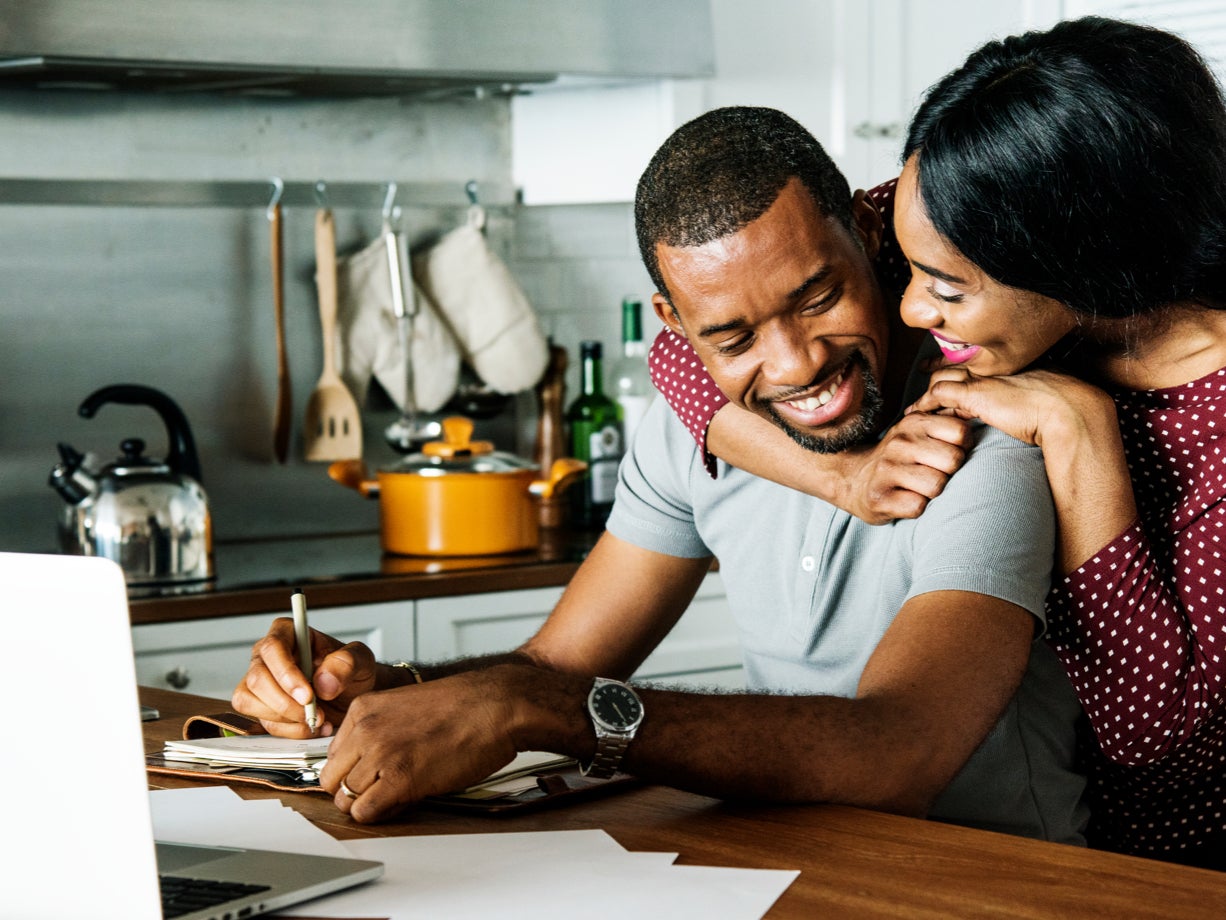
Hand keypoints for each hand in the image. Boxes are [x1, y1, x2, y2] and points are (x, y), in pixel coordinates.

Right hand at [231, 617, 379, 737]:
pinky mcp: (260, 706)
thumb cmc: (351, 671)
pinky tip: (311, 727)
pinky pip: (262, 722)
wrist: (351, 695)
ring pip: (251, 702)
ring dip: (286, 718)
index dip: (286, 673)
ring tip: (318, 719)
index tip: (307, 695)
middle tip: (316, 714)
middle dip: (286, 703)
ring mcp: (260, 682)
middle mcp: (268, 656)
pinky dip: (289, 730)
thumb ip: (347, 663)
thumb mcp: (361, 660)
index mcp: (288, 633)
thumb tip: (323, 682)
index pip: (273, 647)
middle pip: (257, 679)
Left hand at [320, 665, 528, 822]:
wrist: (496, 706)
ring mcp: (380, 754)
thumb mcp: (405, 708)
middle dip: (353, 791)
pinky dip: (380, 815)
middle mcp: (365, 730)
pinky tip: (404, 802)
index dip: (354, 770)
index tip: (375, 774)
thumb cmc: (462, 708)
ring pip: (345, 799)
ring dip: (369, 804)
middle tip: (382, 791)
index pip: (333, 755)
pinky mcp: (400, 779)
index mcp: (363, 709)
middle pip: (331, 779)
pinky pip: (366, 812)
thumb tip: (363, 766)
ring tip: (399, 794)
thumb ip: (378, 731)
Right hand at [837, 410, 973, 522]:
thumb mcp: (917, 433)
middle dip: (949, 472)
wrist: (854, 480)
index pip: (960, 432)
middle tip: (933, 474)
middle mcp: (899, 443)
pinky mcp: (879, 497)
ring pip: (937, 486)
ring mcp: (887, 470)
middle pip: (953, 460)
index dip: (962, 447)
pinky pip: (918, 507)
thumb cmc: (899, 459)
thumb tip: (979, 416)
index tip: (947, 454)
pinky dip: (918, 508)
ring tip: (919, 488)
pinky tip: (906, 500)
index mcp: (913, 422)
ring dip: (933, 493)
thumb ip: (945, 425)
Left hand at [906, 367, 1112, 449]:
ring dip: (927, 393)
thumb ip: (1024, 399)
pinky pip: (938, 395)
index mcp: (1010, 366)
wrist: (1070, 412)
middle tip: (923, 370)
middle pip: (954, 366)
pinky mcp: (974, 395)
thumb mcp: (1041, 400)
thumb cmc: (1065, 410)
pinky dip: (925, 404)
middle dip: (936, 369)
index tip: (945, 364)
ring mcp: (983, 380)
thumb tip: (1018, 412)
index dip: (959, 363)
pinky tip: (916, 413)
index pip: (976, 361)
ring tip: (915, 406)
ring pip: (942, 379)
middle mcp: (994, 368)